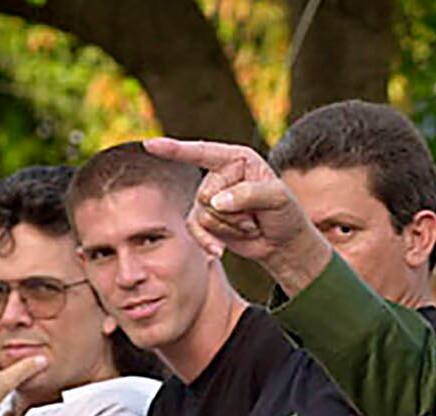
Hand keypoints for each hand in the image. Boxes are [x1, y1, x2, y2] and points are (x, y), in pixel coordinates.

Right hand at [143, 138, 331, 288]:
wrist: (283, 243)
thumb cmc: (285, 214)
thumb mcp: (278, 199)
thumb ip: (248, 194)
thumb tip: (215, 201)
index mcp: (238, 158)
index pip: (203, 152)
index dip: (176, 150)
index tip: (150, 145)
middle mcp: (220, 174)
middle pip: (206, 193)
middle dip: (232, 212)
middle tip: (255, 217)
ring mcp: (210, 198)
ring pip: (202, 215)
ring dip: (229, 227)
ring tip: (249, 226)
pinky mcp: (205, 220)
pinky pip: (195, 230)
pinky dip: (209, 241)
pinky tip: (220, 251)